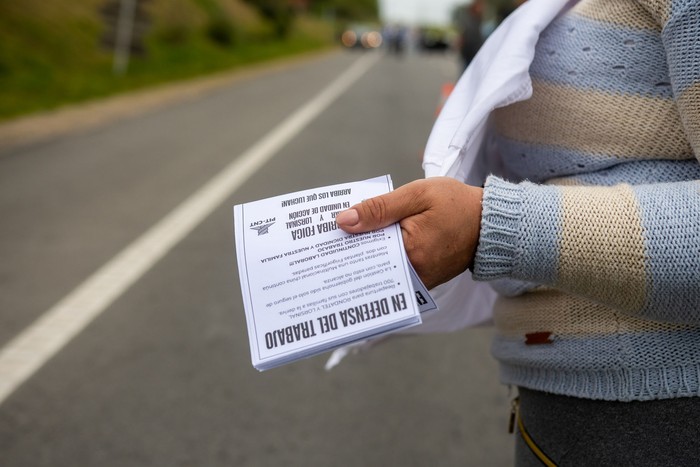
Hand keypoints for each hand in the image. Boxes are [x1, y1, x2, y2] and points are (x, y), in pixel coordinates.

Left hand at [336, 177, 482, 288]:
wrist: (490, 222)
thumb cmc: (456, 203)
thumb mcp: (417, 195)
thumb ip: (379, 208)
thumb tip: (343, 220)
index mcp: (410, 254)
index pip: (364, 253)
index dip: (342, 244)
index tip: (321, 237)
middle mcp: (413, 274)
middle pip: (369, 265)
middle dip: (349, 251)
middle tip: (323, 241)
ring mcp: (418, 280)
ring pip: (379, 269)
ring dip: (363, 255)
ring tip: (342, 240)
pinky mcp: (423, 279)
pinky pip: (393, 270)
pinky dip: (380, 258)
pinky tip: (368, 244)